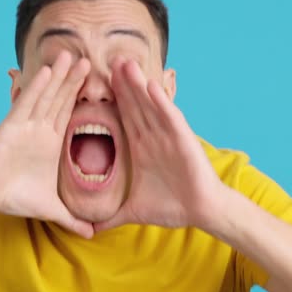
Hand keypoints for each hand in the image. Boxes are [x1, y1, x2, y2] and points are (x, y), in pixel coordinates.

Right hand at [0, 51, 95, 237]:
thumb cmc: (13, 196)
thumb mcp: (50, 208)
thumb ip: (71, 218)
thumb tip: (91, 234)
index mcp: (51, 142)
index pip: (71, 115)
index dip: (84, 99)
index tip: (101, 84)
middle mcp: (40, 129)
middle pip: (61, 99)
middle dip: (74, 80)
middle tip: (90, 59)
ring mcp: (26, 125)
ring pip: (46, 96)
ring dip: (59, 76)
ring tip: (71, 56)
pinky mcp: (12, 125)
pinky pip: (27, 103)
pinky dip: (37, 86)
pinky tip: (47, 70)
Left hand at [96, 59, 227, 231]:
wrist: (201, 212)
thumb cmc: (171, 207)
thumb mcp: (132, 211)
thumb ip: (111, 216)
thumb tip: (90, 231)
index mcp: (140, 147)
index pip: (122, 117)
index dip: (110, 99)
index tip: (92, 82)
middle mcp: (153, 136)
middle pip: (133, 104)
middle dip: (121, 83)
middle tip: (105, 59)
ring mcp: (168, 135)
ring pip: (149, 105)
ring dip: (137, 84)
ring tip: (124, 62)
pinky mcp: (183, 139)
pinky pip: (169, 117)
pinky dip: (160, 101)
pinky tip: (150, 85)